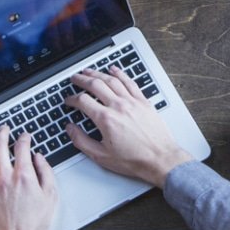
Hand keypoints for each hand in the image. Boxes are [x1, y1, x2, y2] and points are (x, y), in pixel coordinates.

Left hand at [0, 127, 57, 229]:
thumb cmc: (34, 224)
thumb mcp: (51, 196)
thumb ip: (46, 172)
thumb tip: (39, 158)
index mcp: (24, 177)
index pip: (21, 147)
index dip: (24, 137)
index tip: (25, 136)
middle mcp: (5, 179)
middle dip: (2, 133)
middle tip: (5, 129)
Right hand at [66, 67, 191, 186]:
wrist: (160, 159)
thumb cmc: (134, 160)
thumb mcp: (101, 156)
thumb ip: (82, 141)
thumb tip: (70, 129)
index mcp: (106, 119)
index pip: (83, 101)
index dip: (72, 99)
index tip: (69, 100)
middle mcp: (118, 106)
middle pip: (96, 85)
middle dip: (82, 80)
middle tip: (75, 78)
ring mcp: (132, 102)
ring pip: (112, 80)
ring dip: (98, 73)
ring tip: (89, 71)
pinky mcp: (143, 102)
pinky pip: (129, 82)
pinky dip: (120, 74)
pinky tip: (114, 70)